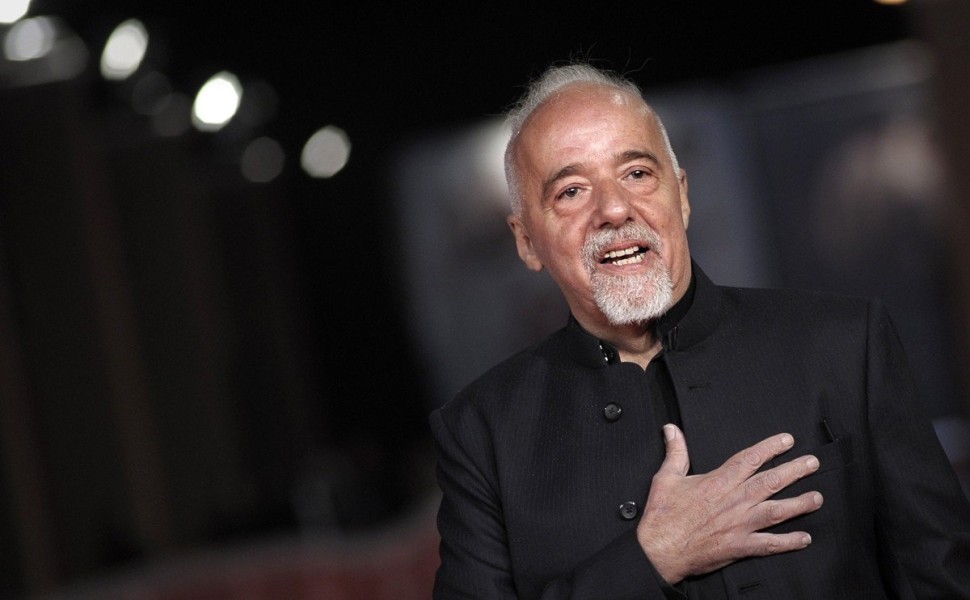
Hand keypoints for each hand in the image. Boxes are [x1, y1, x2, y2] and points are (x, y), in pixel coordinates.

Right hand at [637, 424, 822, 583]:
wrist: (660, 550)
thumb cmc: (663, 516)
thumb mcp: (666, 478)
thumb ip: (675, 452)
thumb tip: (672, 430)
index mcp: (717, 482)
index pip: (750, 459)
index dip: (771, 447)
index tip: (787, 440)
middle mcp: (733, 501)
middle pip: (770, 481)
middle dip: (794, 470)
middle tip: (812, 463)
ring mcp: (739, 524)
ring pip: (776, 511)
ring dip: (799, 504)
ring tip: (817, 498)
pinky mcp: (739, 546)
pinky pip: (769, 544)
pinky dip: (789, 542)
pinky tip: (804, 538)